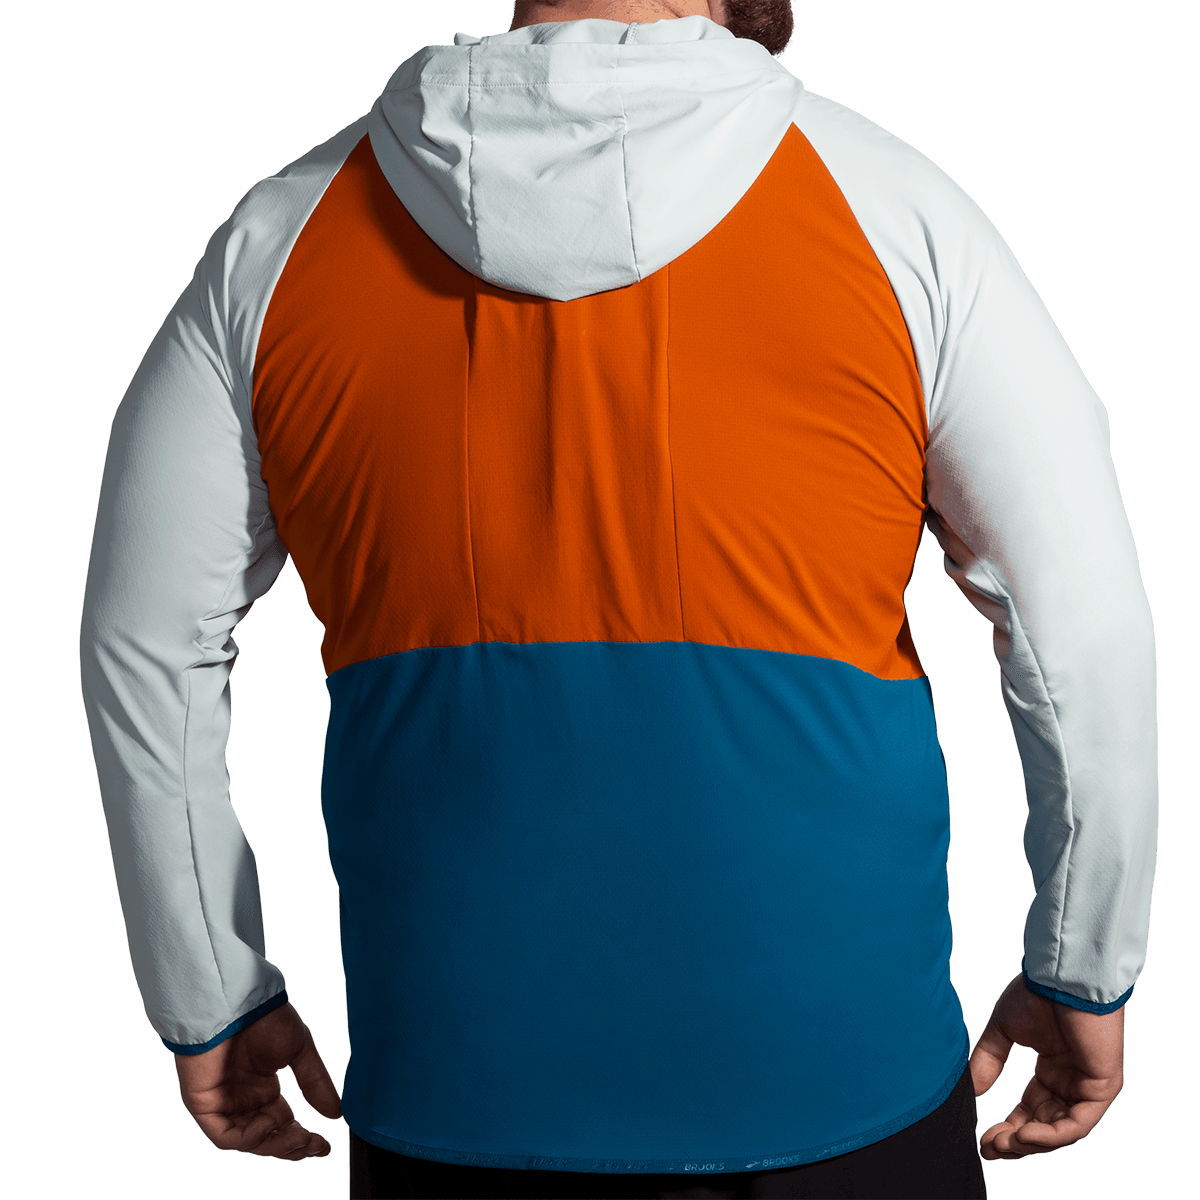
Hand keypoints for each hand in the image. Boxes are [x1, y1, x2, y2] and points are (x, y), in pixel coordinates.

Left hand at [174, 1001, 342, 1160]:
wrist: (237, 1003)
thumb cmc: (266, 1018)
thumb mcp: (299, 1050)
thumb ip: (315, 1083)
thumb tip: (336, 1113)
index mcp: (263, 1087)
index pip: (282, 1123)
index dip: (302, 1138)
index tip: (324, 1145)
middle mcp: (243, 1098)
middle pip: (266, 1137)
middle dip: (290, 1145)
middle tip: (313, 1144)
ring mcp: (223, 1104)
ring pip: (248, 1140)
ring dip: (274, 1144)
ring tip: (298, 1136)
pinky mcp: (203, 1106)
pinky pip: (225, 1136)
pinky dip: (249, 1137)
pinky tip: (269, 1122)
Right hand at [969, 972, 1123, 1159]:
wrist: (1062, 976)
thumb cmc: (1036, 993)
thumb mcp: (1003, 1030)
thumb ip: (989, 1060)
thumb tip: (969, 1089)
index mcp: (1053, 1070)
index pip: (1033, 1110)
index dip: (1009, 1128)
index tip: (985, 1141)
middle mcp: (1073, 1083)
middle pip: (1045, 1126)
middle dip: (1017, 1141)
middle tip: (989, 1148)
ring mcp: (1089, 1087)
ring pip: (1061, 1131)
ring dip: (1031, 1142)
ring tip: (1004, 1144)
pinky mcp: (1102, 1088)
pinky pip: (1077, 1124)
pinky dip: (1051, 1134)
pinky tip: (1024, 1134)